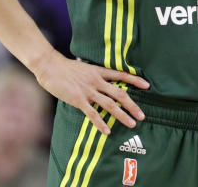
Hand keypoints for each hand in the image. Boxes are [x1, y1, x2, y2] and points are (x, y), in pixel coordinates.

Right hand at [34, 51, 148, 134]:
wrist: (50, 67)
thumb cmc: (66, 67)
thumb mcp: (85, 66)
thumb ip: (94, 72)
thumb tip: (100, 73)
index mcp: (99, 72)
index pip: (122, 75)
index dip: (135, 80)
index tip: (147, 85)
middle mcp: (97, 81)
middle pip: (120, 93)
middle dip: (132, 105)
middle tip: (142, 115)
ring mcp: (88, 91)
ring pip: (110, 105)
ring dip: (122, 115)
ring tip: (132, 124)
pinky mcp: (78, 100)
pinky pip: (93, 114)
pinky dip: (101, 123)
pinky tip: (108, 131)